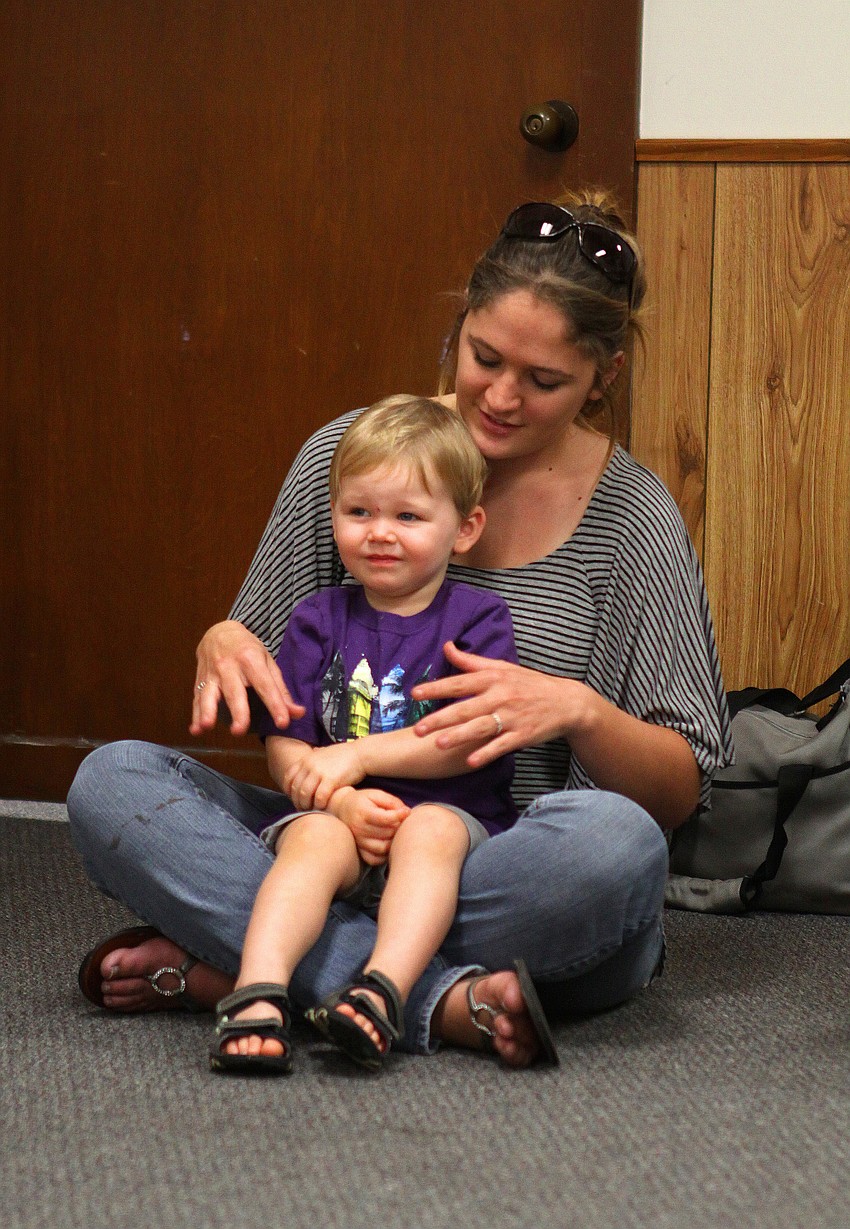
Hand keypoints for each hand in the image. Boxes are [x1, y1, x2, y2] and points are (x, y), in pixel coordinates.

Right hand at [190, 620, 304, 736]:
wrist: (219, 632)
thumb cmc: (247, 649)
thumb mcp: (267, 662)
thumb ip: (281, 690)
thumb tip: (298, 713)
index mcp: (251, 659)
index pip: (265, 685)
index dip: (275, 704)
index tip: (283, 722)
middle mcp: (229, 666)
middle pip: (235, 691)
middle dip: (237, 711)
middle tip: (240, 730)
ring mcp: (212, 674)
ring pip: (209, 694)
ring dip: (207, 711)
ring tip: (206, 726)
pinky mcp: (200, 681)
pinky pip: (197, 699)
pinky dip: (195, 715)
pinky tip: (195, 730)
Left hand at [283, 742, 366, 810]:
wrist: (361, 754)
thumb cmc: (344, 755)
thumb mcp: (325, 752)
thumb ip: (315, 757)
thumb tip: (311, 757)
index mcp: (306, 759)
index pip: (289, 777)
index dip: (289, 790)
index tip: (294, 798)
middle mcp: (309, 765)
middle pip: (295, 788)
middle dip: (297, 801)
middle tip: (302, 809)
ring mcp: (319, 772)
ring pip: (305, 794)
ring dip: (306, 805)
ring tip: (311, 810)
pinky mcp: (331, 780)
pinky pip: (319, 797)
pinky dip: (319, 805)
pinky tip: (323, 807)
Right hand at [333, 788, 409, 865]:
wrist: (343, 809)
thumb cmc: (363, 801)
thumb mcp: (377, 795)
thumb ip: (392, 802)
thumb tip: (406, 813)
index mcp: (363, 813)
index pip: (386, 819)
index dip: (400, 815)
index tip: (406, 811)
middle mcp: (358, 829)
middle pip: (387, 833)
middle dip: (398, 827)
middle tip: (401, 821)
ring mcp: (358, 842)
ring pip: (383, 848)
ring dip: (393, 841)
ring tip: (394, 831)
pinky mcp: (359, 851)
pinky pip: (375, 859)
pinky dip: (384, 855)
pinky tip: (387, 843)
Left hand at [411, 641, 586, 768]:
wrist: (566, 702)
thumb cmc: (528, 683)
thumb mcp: (502, 667)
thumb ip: (471, 662)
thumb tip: (447, 646)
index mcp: (493, 678)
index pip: (460, 682)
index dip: (437, 688)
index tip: (415, 694)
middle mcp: (501, 696)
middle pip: (466, 708)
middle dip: (441, 719)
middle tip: (418, 729)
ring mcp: (512, 717)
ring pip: (481, 727)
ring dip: (459, 736)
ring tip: (438, 744)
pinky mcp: (523, 735)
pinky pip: (501, 746)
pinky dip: (486, 753)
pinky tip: (470, 762)